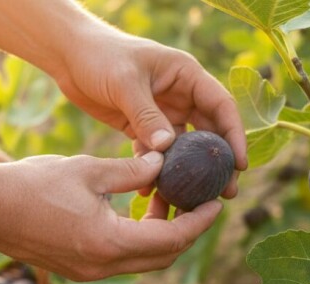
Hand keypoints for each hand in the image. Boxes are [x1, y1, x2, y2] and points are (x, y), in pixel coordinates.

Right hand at [0, 151, 222, 280]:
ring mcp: (88, 273)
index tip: (215, 203)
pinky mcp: (76, 269)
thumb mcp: (89, 169)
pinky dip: (137, 241)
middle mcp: (103, 268)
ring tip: (169, 203)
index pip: (172, 239)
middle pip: (163, 258)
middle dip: (186, 233)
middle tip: (198, 203)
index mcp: (110, 243)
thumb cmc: (32, 184)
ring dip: (161, 238)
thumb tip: (164, 163)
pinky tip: (136, 213)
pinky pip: (120, 261)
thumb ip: (132, 169)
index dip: (199, 222)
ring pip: (142, 262)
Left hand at [50, 30, 246, 197]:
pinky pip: (155, 155)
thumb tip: (167, 148)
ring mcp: (163, 113)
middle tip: (226, 193)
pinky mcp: (143, 128)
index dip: (234, 136)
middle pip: (209, 133)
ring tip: (191, 202)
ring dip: (187, 175)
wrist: (70, 56)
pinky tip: (150, 194)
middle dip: (217, 164)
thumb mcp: (124, 82)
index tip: (239, 165)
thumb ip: (146, 115)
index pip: (221, 106)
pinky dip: (154, 173)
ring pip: (183, 149)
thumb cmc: (101, 56)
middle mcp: (181, 95)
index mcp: (187, 76)